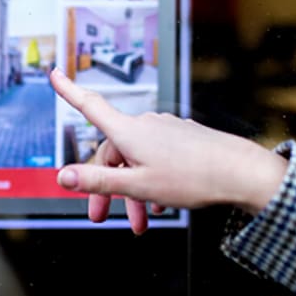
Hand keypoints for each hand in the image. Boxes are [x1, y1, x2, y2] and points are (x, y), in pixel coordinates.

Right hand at [50, 69, 286, 233]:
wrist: (241, 173)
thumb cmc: (192, 178)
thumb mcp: (137, 186)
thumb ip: (97, 181)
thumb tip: (62, 177)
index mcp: (128, 132)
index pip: (89, 106)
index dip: (68, 90)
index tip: (53, 73)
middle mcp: (144, 125)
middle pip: (112, 152)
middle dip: (105, 186)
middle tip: (101, 217)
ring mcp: (165, 131)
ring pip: (135, 160)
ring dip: (132, 191)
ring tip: (141, 222)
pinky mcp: (183, 139)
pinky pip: (156, 159)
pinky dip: (151, 181)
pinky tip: (160, 205)